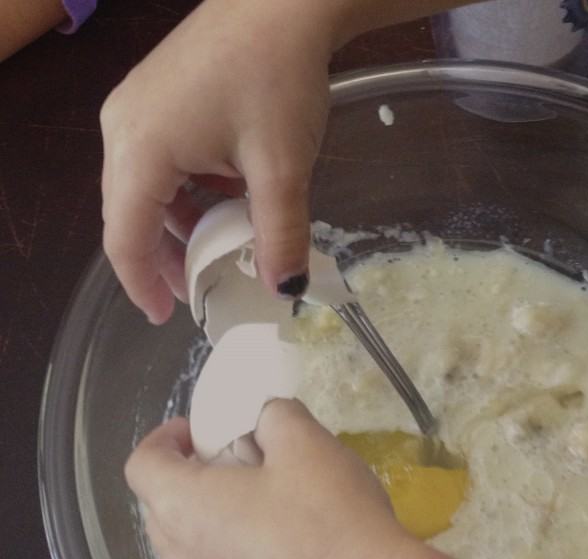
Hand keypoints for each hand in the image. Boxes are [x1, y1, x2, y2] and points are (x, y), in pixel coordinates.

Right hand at [99, 0, 340, 323]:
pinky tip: (226, 202)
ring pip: (147, 190)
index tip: (168, 318)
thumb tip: (285, 290)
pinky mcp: (157, 98)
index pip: (124, 238)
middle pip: (130, 215)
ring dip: (182, 225)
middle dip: (166, 258)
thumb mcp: (282, 167)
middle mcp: (123, 129)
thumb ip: (280, 235)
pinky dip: (189, 192)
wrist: (283, 1)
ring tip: (223, 251)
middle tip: (204, 290)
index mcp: (139, 149)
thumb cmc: (276, 76)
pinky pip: (161, 162)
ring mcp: (135, 109)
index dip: (143, 285)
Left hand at [125, 399, 428, 558]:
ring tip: (266, 512)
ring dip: (213, 527)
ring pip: (192, 554)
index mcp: (184, 507)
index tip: (197, 432)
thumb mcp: (309, 444)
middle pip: (162, 511)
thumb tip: (268, 418)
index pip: (142, 465)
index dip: (163, 439)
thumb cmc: (331, 518)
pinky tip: (290, 558)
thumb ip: (277, 417)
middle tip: (238, 466)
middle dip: (190, 482)